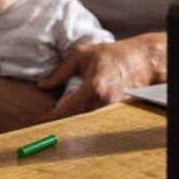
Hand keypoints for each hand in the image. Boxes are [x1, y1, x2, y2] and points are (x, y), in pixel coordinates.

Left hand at [36, 33, 164, 121]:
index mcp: (93, 87)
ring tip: (58, 121)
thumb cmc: (111, 55)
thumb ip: (60, 71)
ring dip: (72, 122)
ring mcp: (111, 110)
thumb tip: (42, 85)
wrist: (140, 60)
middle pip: (75, 120)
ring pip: (86, 122)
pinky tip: (76, 115)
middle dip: (60, 123)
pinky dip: (84, 118)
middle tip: (44, 124)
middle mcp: (103, 102)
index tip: (38, 122)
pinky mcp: (115, 112)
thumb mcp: (81, 54)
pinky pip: (96, 119)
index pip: (67, 109)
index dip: (51, 118)